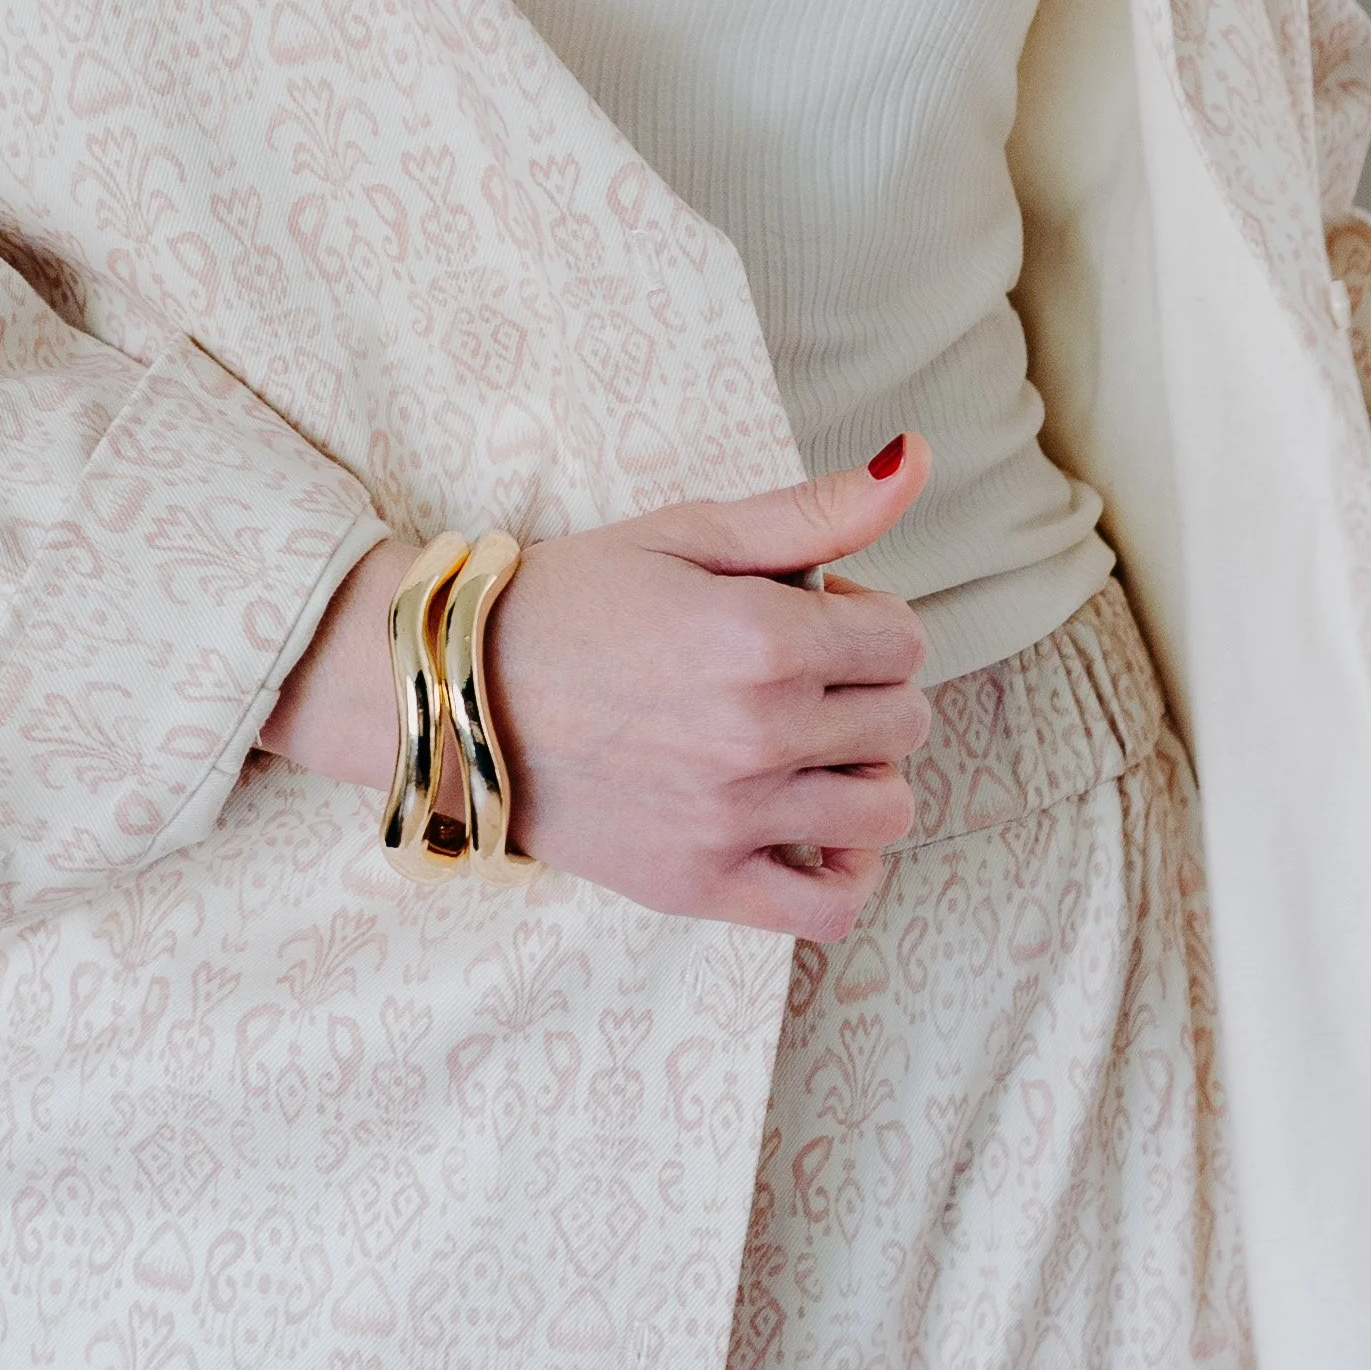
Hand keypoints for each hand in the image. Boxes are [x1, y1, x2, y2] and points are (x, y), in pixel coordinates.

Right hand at [259, 439, 934, 938]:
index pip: (902, 638)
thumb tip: (914, 461)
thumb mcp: (688, 533)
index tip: (809, 614)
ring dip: (866, 775)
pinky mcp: (700, 883)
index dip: (865, 616)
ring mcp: (732, 817)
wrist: (456, 692)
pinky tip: (815, 836)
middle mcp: (759, 733)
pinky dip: (844, 876)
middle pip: (903, 720)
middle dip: (868, 687)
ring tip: (810, 751)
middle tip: (797, 674)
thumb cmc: (572, 601)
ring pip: (886, 809)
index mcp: (764, 637)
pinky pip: (828, 909)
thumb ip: (813, 511)